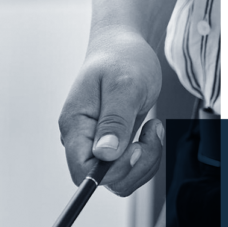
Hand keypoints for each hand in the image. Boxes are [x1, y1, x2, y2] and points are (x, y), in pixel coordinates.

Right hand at [58, 28, 163, 195]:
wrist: (121, 48)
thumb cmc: (121, 60)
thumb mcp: (124, 86)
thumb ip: (114, 121)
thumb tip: (104, 154)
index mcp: (74, 126)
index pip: (82, 169)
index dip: (111, 170)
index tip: (135, 148)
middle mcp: (80, 139)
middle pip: (102, 178)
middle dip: (134, 166)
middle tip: (151, 133)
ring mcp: (94, 143)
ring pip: (118, 178)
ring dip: (144, 161)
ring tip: (153, 128)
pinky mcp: (110, 145)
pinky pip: (127, 167)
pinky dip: (146, 156)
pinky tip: (150, 130)